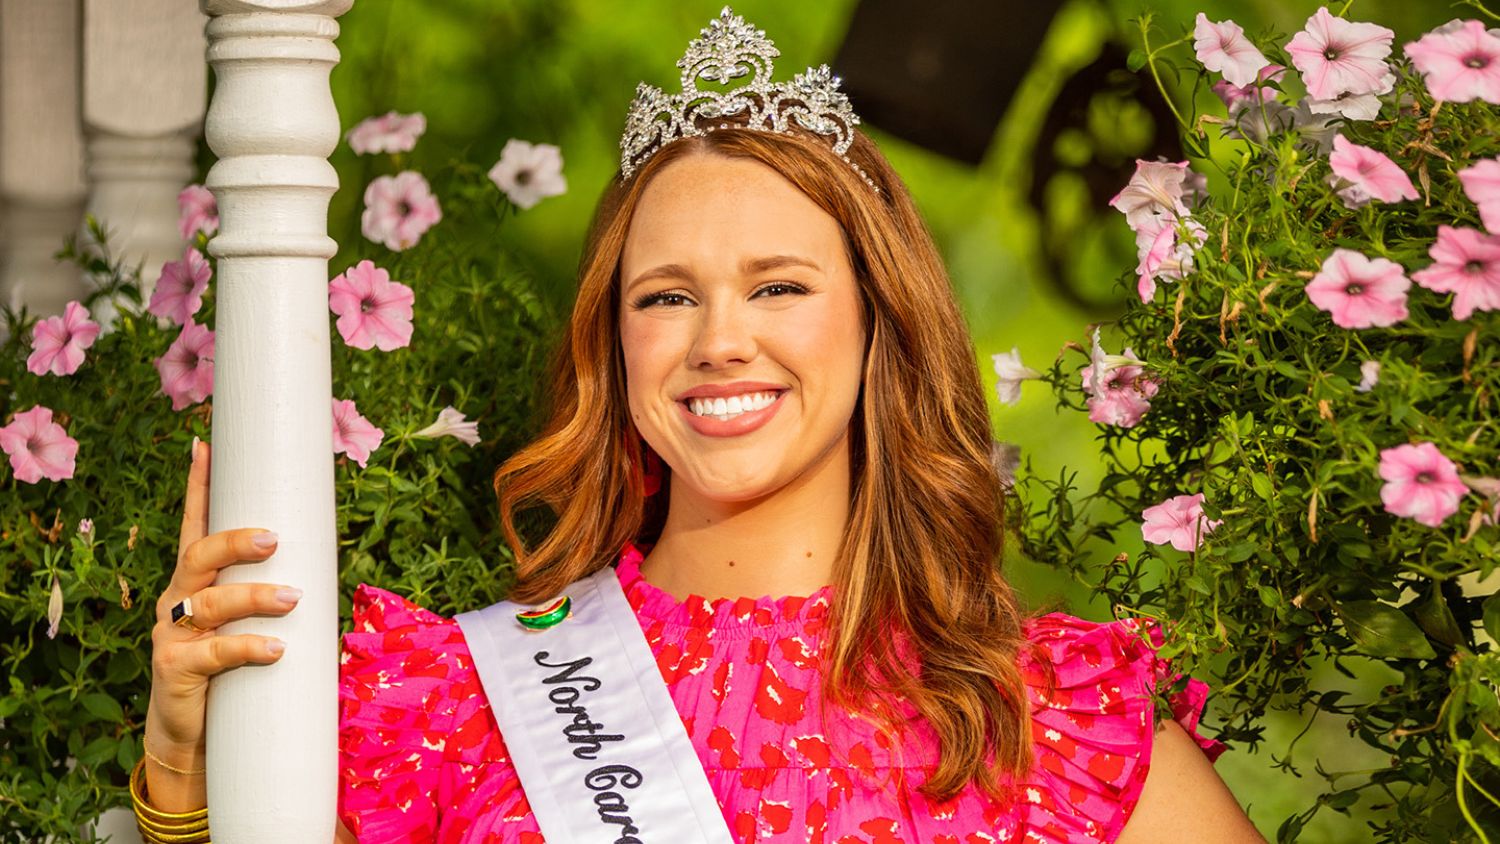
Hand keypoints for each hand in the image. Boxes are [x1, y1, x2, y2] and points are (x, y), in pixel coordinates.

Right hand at [141, 438, 300, 810]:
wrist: (196, 740)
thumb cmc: (234, 672)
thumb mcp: (251, 626)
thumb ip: (275, 597)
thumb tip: (329, 571)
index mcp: (197, 580)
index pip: (195, 524)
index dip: (198, 486)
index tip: (203, 446)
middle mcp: (179, 598)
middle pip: (200, 554)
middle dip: (236, 541)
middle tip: (274, 538)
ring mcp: (172, 634)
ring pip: (211, 601)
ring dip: (255, 596)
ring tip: (293, 597)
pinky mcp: (175, 670)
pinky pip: (214, 652)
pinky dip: (250, 647)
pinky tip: (278, 648)